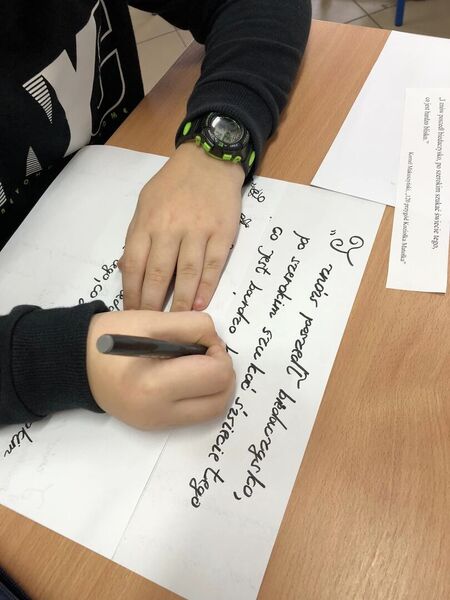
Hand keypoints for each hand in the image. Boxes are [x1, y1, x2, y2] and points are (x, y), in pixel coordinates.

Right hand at [86, 310, 234, 428]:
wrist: (76, 362)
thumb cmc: (111, 336)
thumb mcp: (153, 319)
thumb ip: (194, 326)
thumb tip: (217, 342)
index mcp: (155, 385)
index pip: (216, 375)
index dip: (218, 352)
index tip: (203, 340)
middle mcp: (159, 413)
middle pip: (221, 398)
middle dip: (221, 370)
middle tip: (203, 352)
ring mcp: (158, 424)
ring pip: (214, 410)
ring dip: (215, 385)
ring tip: (195, 364)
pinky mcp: (157, 426)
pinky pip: (197, 414)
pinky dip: (202, 395)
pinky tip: (185, 377)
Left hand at [120, 143, 243, 311]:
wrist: (209, 160)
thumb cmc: (172, 185)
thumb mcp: (145, 204)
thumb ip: (136, 237)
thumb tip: (126, 270)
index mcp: (147, 222)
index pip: (134, 266)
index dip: (131, 294)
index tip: (131, 314)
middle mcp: (170, 228)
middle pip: (158, 274)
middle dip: (152, 305)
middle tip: (151, 326)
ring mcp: (198, 230)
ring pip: (186, 273)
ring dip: (179, 301)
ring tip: (174, 322)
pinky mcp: (222, 233)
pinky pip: (213, 265)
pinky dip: (205, 287)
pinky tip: (199, 304)